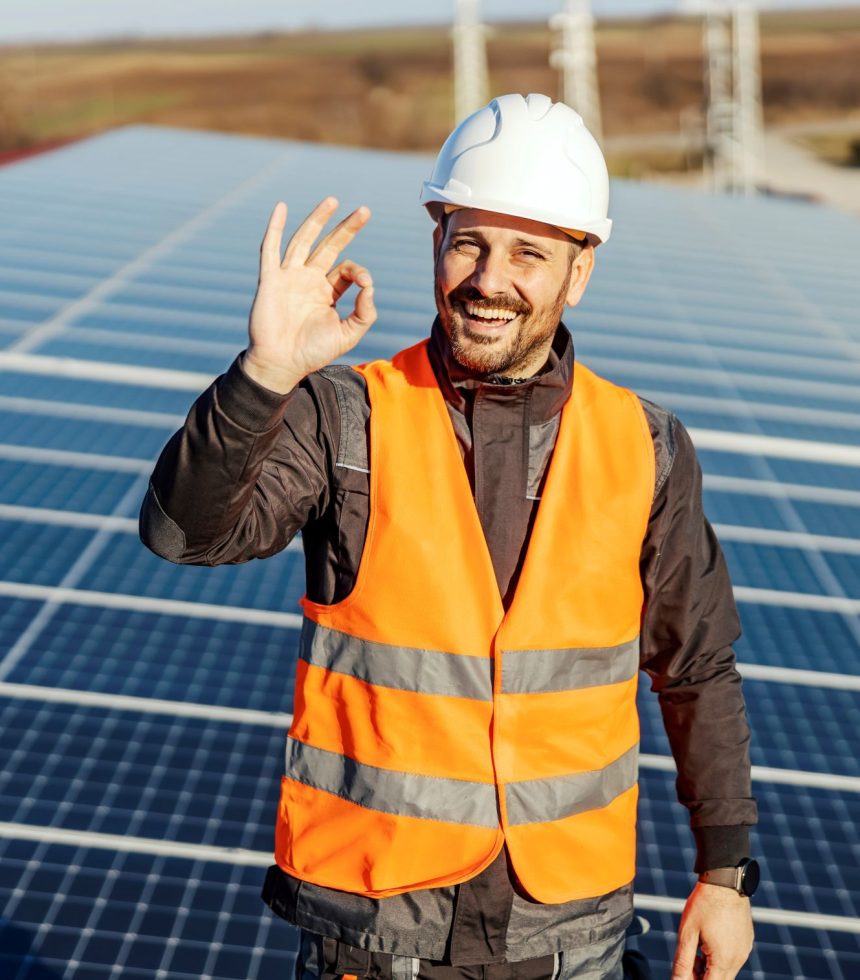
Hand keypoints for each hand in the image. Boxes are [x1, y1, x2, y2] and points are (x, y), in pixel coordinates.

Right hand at [244, 197, 376, 392]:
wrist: (282, 364)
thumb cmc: (313, 352)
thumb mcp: (348, 334)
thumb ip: (364, 312)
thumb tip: (370, 286)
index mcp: (326, 292)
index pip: (345, 269)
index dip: (358, 272)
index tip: (364, 283)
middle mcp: (308, 280)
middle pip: (328, 246)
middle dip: (346, 228)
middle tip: (365, 210)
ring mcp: (288, 277)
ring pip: (303, 240)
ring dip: (317, 220)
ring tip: (333, 200)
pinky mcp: (270, 279)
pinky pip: (270, 249)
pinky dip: (274, 227)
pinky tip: (280, 207)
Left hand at [671, 882, 753, 978]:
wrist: (724, 881)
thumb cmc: (704, 904)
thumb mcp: (688, 933)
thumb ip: (682, 962)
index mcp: (724, 960)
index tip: (684, 974)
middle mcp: (738, 960)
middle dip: (701, 976)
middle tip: (688, 961)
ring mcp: (744, 951)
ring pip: (726, 971)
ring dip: (710, 967)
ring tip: (696, 947)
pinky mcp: (746, 942)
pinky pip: (733, 958)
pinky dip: (719, 957)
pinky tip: (708, 941)